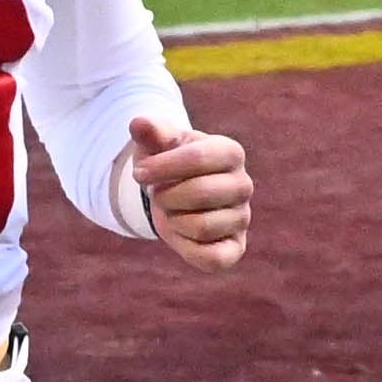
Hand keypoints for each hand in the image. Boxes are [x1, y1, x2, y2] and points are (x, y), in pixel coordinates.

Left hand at [122, 108, 251, 271]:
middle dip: (165, 196)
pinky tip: (182, 233)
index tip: (138, 173)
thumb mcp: (158, 144)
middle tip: (158, 193)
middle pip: (200, 193)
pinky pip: (211, 258)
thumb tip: (139, 123)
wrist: (175, 192)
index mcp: (231, 152)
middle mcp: (243, 185)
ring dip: (173, 221)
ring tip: (172, 210)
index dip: (161, 167)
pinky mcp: (235, 248)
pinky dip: (187, 249)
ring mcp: (242, 218)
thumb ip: (151, 132)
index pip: (198, 157)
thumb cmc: (168, 162)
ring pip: (201, 227)